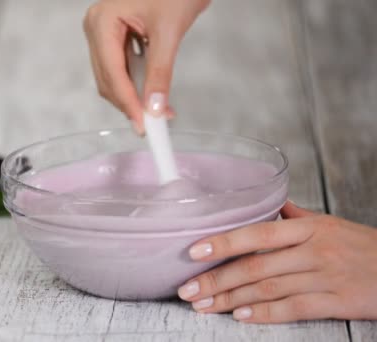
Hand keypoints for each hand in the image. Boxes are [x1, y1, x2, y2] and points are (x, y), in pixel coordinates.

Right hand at [83, 0, 209, 133]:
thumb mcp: (169, 32)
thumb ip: (160, 73)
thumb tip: (156, 108)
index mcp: (103, 21)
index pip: (111, 73)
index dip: (128, 103)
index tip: (144, 126)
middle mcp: (96, 27)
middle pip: (108, 79)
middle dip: (130, 103)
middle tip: (153, 125)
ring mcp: (102, 31)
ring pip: (112, 77)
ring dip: (134, 96)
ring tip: (159, 110)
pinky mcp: (113, 36)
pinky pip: (120, 67)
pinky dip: (136, 83)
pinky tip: (152, 93)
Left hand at [177, 201, 376, 322]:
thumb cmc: (363, 247)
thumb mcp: (331, 225)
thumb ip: (297, 217)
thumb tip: (271, 205)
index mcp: (309, 228)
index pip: (257, 232)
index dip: (224, 242)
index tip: (194, 250)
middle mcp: (314, 251)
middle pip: (256, 265)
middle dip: (216, 279)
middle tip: (187, 289)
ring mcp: (325, 277)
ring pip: (268, 289)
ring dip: (231, 299)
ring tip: (203, 305)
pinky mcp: (338, 302)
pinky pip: (295, 309)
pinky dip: (265, 313)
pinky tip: (241, 316)